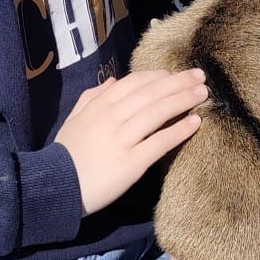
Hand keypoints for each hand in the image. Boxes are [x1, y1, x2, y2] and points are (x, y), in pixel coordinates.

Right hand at [56, 67, 205, 214]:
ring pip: (158, 112)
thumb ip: (92, 96)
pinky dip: (179, 130)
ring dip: (183, 100)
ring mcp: (122, 139)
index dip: (158, 76)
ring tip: (203, 94)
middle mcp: (112, 117)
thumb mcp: (74, 118)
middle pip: (151, 93)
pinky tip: (195, 122)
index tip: (176, 74)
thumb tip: (112, 81)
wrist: (56, 186)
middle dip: (178, 82)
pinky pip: (159, 142)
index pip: (134, 82)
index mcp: (99, 104)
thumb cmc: (67, 153)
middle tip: (200, 76)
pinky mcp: (131, 163)